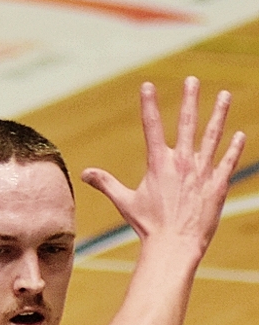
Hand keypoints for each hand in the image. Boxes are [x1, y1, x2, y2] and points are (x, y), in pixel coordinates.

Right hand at [82, 78, 244, 252]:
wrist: (174, 244)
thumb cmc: (148, 225)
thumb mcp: (124, 202)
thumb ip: (106, 183)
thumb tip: (85, 173)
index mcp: (158, 164)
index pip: (151, 127)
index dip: (149, 105)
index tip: (147, 85)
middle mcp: (182, 163)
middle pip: (187, 123)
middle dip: (189, 99)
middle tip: (192, 80)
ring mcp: (202, 172)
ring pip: (212, 136)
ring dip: (219, 114)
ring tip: (224, 95)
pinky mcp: (218, 184)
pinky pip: (228, 161)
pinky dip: (234, 147)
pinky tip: (240, 134)